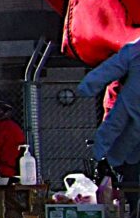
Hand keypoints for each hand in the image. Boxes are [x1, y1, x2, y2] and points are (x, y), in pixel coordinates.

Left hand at [79, 38, 139, 165]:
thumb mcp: (124, 57)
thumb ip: (102, 75)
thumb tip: (83, 90)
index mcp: (131, 98)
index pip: (113, 126)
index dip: (105, 141)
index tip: (99, 153)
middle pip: (131, 136)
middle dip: (121, 149)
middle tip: (115, 160)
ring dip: (137, 149)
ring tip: (130, 158)